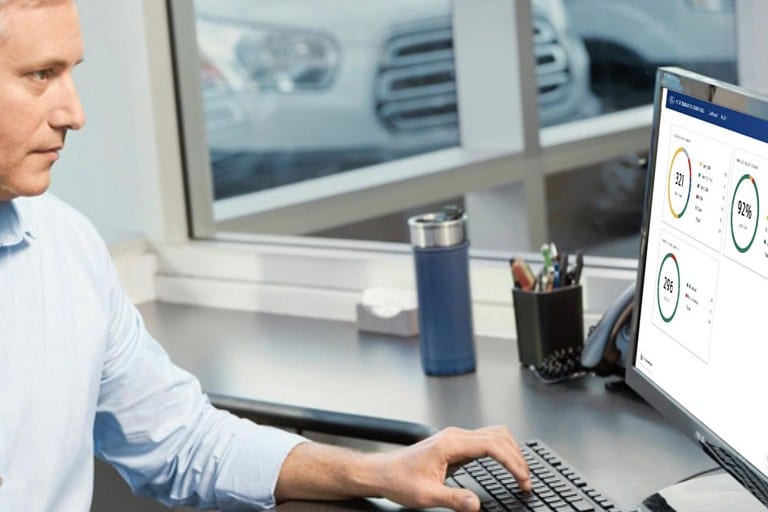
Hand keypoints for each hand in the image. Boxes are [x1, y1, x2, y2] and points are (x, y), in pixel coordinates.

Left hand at [370, 425, 530, 511]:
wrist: (382, 472)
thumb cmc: (399, 479)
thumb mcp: (426, 496)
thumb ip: (453, 499)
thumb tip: (475, 504)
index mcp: (450, 443)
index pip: (493, 445)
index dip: (512, 462)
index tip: (523, 480)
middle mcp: (454, 436)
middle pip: (498, 436)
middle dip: (517, 457)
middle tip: (526, 482)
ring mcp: (455, 438)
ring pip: (494, 435)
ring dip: (511, 452)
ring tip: (520, 474)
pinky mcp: (455, 445)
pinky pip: (485, 441)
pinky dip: (501, 452)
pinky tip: (505, 466)